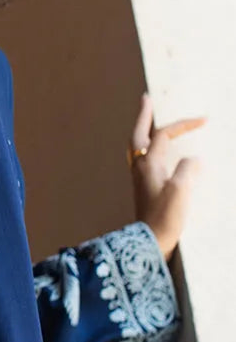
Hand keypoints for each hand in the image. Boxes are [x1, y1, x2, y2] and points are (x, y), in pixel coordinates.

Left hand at [129, 92, 205, 260]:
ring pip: (136, 146)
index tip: (204, 119)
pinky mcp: (142, 189)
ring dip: (142, 130)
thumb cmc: (165, 218)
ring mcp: (139, 178)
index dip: (183, 124)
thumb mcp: (181, 190)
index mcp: (149, 164)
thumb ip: (188, 169)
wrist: (149, 242)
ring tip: (147, 120)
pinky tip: (154, 153)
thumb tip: (193, 160)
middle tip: (146, 99)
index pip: (164, 134)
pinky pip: (141, 159)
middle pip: (139, 134)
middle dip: (144, 116)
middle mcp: (140, 167)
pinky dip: (146, 147)